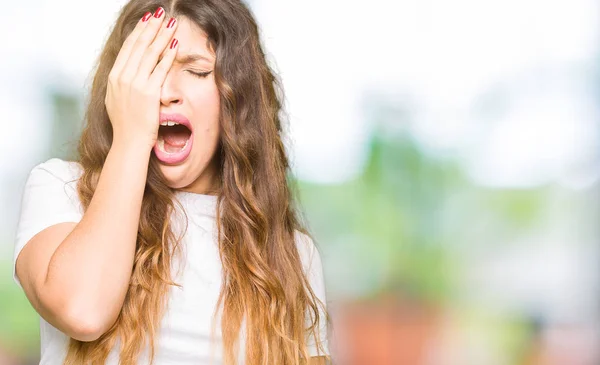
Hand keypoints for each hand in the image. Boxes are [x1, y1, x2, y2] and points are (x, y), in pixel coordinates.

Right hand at [105, 7, 178, 150]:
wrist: (129, 142)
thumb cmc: (125, 124)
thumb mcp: (116, 99)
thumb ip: (122, 83)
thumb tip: (126, 71)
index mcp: (114, 76)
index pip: (128, 47)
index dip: (139, 31)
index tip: (147, 20)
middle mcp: (123, 77)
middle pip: (140, 45)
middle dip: (152, 27)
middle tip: (161, 13)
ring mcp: (135, 84)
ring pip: (151, 53)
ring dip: (162, 35)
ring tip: (171, 23)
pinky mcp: (149, 93)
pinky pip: (160, 69)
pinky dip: (168, 55)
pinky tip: (175, 44)